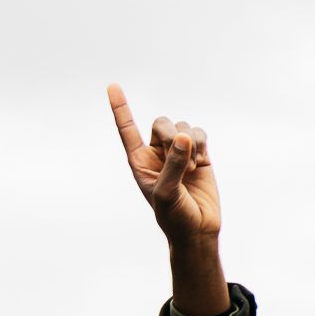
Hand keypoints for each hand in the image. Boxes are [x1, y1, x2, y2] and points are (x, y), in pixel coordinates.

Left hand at [108, 83, 219, 247]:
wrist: (198, 229)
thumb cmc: (174, 216)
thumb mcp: (167, 192)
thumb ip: (173, 163)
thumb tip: (183, 136)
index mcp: (139, 161)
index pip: (127, 129)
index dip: (120, 108)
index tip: (112, 86)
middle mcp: (158, 153)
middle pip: (161, 123)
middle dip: (170, 136)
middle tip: (181, 160)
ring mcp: (179, 152)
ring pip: (183, 127)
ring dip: (190, 145)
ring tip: (191, 169)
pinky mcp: (200, 154)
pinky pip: (200, 133)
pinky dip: (202, 145)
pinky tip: (202, 162)